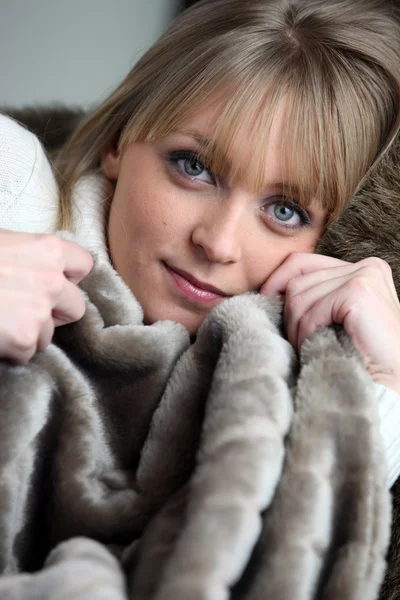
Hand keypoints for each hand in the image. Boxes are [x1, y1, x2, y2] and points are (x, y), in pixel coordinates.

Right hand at [0, 229, 92, 363]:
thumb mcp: (1, 243)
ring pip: (49, 334)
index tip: (54, 284)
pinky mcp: (25, 338)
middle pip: (76, 308)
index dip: (69, 277)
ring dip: (29, 333)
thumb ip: (27, 256)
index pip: (83, 265)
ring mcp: (40, 311)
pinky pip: (28, 353)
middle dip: (55, 314)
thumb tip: (35, 268)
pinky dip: (12, 350)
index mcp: (47, 249)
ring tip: (0, 320)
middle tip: (26, 311)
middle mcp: (52, 280)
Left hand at [260, 253, 399, 393]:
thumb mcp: (334, 319)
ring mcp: (364, 276)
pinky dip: (307, 334)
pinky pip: (311, 311)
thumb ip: (315, 297)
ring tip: (310, 349)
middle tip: (299, 343)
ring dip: (298, 329)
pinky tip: (318, 348)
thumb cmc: (361, 357)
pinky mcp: (358, 292)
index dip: (277, 281)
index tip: (265, 302)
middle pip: (298, 280)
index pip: (302, 262)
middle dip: (290, 315)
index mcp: (362, 269)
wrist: (391, 386)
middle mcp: (367, 266)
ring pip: (299, 296)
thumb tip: (269, 290)